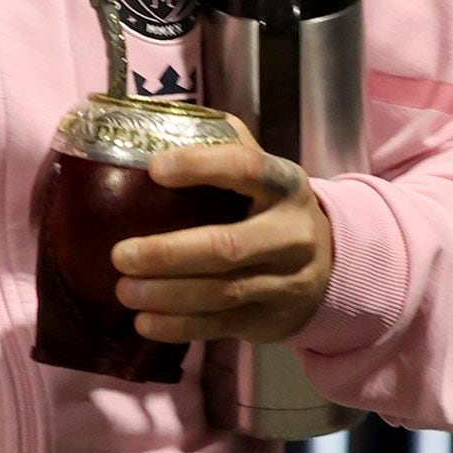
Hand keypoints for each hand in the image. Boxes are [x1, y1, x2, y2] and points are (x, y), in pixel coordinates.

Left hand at [116, 144, 335, 344]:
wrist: (332, 264)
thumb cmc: (270, 209)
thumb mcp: (261, 175)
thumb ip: (219, 148)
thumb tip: (151, 125)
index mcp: (285, 185)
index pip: (248, 168)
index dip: (202, 166)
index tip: (155, 168)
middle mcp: (291, 234)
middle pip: (228, 247)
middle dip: (168, 254)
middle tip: (120, 255)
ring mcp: (285, 281)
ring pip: (221, 292)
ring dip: (166, 294)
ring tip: (123, 290)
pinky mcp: (270, 317)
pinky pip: (220, 324)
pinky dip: (177, 326)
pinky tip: (144, 321)